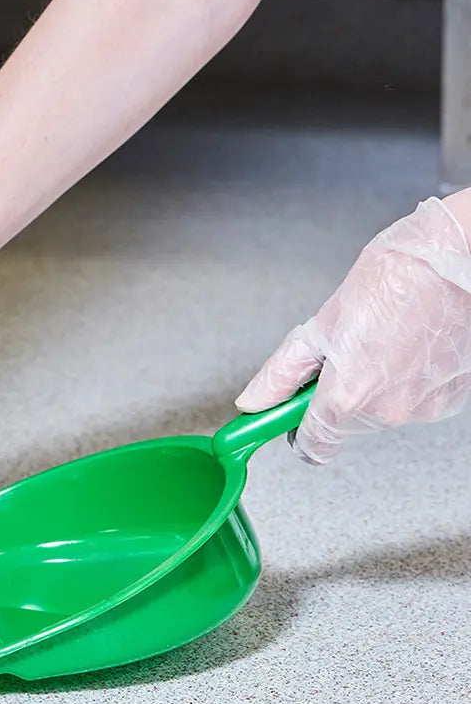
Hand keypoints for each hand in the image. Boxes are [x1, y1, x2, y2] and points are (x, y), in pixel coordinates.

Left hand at [236, 197, 470, 463]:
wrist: (462, 257)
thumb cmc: (398, 278)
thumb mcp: (322, 323)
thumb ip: (283, 373)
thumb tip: (254, 400)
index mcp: (350, 397)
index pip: (313, 447)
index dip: (295, 429)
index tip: (289, 412)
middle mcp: (390, 412)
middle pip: (345, 425)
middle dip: (336, 395)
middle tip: (343, 350)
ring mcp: (426, 408)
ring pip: (381, 410)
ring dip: (373, 385)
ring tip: (383, 337)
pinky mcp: (454, 397)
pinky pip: (415, 398)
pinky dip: (406, 378)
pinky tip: (410, 342)